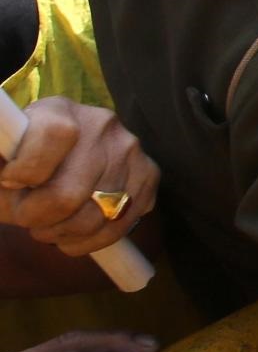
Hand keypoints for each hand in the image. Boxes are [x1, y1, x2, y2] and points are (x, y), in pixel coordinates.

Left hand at [0, 98, 155, 256]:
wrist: (56, 162)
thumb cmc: (19, 164)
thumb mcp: (0, 162)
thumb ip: (1, 171)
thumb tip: (10, 185)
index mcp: (60, 111)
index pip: (55, 135)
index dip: (27, 169)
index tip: (9, 181)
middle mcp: (103, 124)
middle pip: (68, 193)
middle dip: (37, 218)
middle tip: (26, 217)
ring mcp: (131, 150)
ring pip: (95, 217)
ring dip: (62, 233)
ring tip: (48, 227)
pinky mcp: (148, 175)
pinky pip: (119, 225)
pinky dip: (90, 240)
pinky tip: (72, 234)